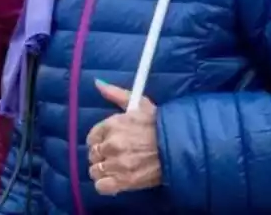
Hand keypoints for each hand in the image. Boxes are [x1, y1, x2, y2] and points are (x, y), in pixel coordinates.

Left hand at [86, 80, 161, 194]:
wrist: (178, 146)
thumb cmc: (159, 124)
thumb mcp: (139, 103)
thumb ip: (115, 94)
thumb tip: (97, 83)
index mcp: (112, 125)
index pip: (91, 137)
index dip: (99, 141)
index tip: (108, 143)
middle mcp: (111, 144)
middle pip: (93, 154)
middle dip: (101, 155)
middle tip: (114, 156)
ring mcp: (117, 164)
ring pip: (95, 171)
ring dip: (103, 171)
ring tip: (115, 168)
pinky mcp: (124, 182)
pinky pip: (101, 187)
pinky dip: (106, 185)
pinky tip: (115, 180)